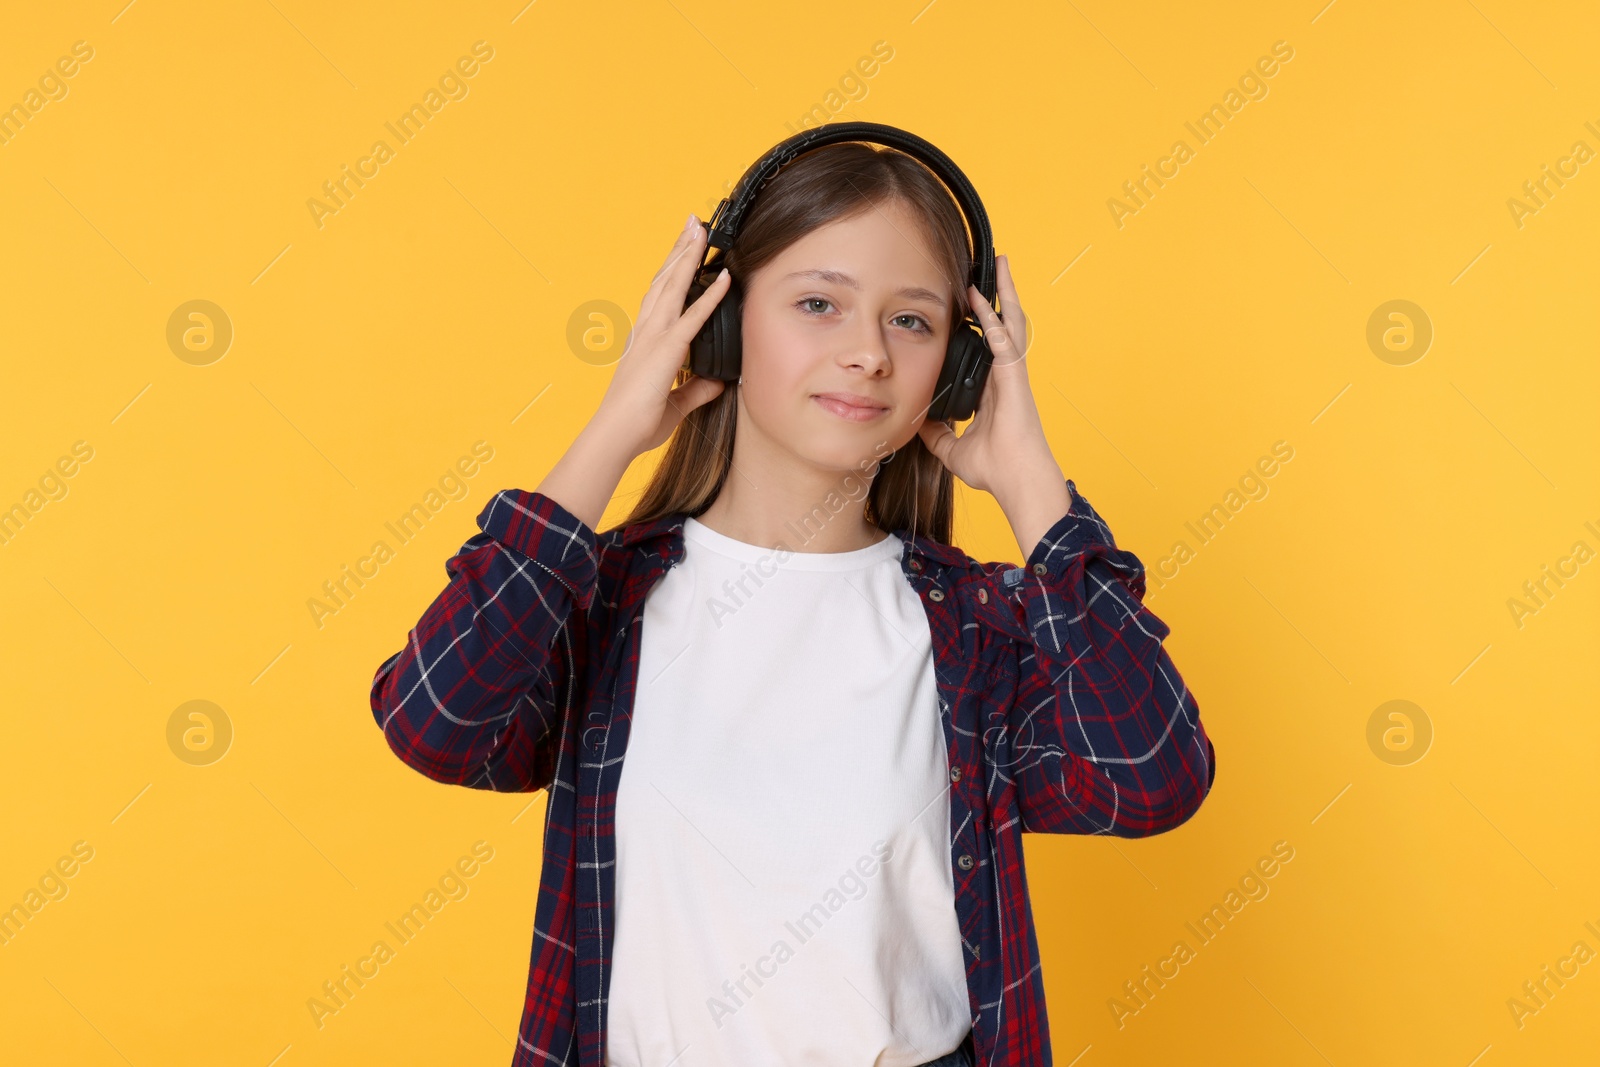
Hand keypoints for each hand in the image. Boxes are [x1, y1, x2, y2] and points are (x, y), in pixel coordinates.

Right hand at [596, 213, 732, 456]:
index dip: (672, 271)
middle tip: (692, 223)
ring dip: (688, 255)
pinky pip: (694, 316)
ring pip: (673, 285)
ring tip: (699, 228)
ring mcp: (654, 336)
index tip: (683, 250)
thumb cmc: (637, 422)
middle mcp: (646, 331)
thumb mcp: (676, 404)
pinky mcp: (666, 348)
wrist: (616, 434)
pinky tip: (724, 276)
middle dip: (679, 249)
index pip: (660, 296)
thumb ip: (696, 390)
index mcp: (645, 340)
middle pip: (664, 279)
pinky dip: (710, 295)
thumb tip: (717, 384)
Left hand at [917, 253, 1060, 497]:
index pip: (988, 348)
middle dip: (999, 297)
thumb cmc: (995, 469)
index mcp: (995, 390)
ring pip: (1011, 322)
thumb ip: (937, 435)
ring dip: (1005, 292)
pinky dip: (992, 315)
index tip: (970, 304)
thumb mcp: (952, 449)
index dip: (982, 325)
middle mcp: (1006, 376)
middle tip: (992, 269)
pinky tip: (981, 295)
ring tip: (1001, 263)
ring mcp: (1012, 373)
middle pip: (1004, 326)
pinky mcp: (1014, 376)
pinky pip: (1004, 337)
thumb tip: (918, 424)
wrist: (1016, 480)